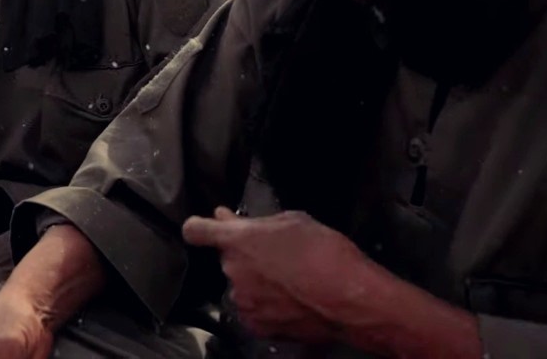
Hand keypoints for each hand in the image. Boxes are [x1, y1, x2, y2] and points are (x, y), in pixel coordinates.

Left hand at [182, 208, 367, 342]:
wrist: (350, 300)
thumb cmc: (324, 251)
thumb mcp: (293, 222)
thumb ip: (256, 223)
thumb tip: (228, 219)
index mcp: (236, 241)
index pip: (196, 230)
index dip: (200, 227)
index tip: (209, 228)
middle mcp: (232, 271)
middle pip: (229, 260)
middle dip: (246, 257)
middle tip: (276, 257)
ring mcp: (243, 301)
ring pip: (242, 286)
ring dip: (257, 283)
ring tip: (290, 284)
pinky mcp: (257, 326)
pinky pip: (255, 311)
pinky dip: (268, 307)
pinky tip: (291, 303)